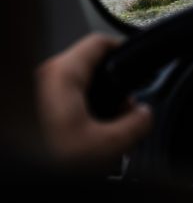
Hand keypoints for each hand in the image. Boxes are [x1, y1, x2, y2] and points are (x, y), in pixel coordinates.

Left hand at [35, 34, 152, 166]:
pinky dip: (79, 115)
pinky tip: (84, 139)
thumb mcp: (107, 145)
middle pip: (91, 69)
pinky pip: (63, 103)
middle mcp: (44, 78)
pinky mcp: (30, 112)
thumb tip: (143, 115)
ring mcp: (34, 93)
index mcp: (62, 74)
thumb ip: (137, 123)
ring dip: (97, 105)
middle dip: (114, 90)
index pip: (100, 42)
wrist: (21, 176)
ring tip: (105, 131)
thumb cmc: (47, 160)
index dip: (126, 51)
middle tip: (126, 113)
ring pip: (77, 88)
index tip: (139, 65)